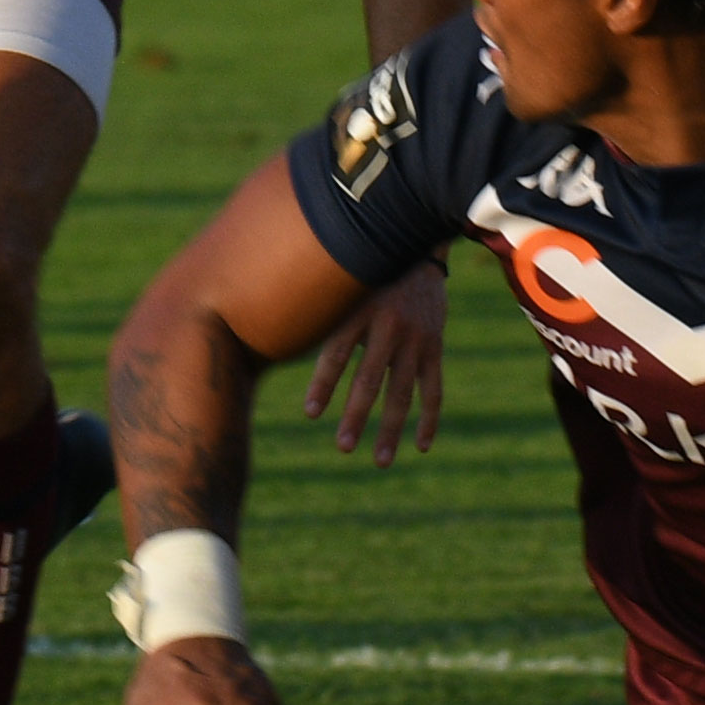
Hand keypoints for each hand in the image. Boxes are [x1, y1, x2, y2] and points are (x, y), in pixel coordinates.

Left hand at [299, 261, 446, 463]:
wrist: (416, 244)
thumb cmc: (362, 270)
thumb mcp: (337, 282)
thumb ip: (315, 311)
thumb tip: (269, 334)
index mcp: (357, 310)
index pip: (336, 353)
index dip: (323, 384)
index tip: (310, 413)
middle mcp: (388, 326)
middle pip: (370, 380)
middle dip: (355, 416)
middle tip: (342, 447)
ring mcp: (415, 338)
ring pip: (403, 392)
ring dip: (391, 429)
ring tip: (379, 460)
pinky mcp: (434, 346)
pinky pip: (434, 389)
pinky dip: (429, 418)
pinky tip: (421, 445)